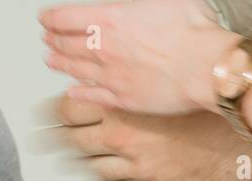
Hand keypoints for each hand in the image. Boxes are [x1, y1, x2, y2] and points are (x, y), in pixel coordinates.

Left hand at [41, 0, 235, 113]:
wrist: (206, 68)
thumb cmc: (192, 33)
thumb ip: (141, 1)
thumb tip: (137, 1)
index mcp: (109, 19)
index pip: (65, 18)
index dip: (51, 18)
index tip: (45, 19)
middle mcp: (104, 49)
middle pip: (66, 44)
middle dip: (53, 41)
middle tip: (47, 40)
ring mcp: (112, 77)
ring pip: (75, 70)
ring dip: (60, 64)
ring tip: (52, 61)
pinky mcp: (124, 100)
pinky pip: (94, 97)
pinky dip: (79, 93)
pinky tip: (72, 92)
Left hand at [54, 98, 251, 180]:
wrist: (245, 139)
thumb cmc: (210, 108)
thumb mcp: (161, 91)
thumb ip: (129, 93)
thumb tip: (102, 88)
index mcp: (122, 110)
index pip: (68, 110)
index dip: (55, 111)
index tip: (47, 113)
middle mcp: (125, 142)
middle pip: (73, 143)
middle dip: (57, 141)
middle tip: (45, 140)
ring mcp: (139, 169)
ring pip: (93, 169)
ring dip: (82, 163)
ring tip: (72, 158)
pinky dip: (110, 179)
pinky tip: (106, 173)